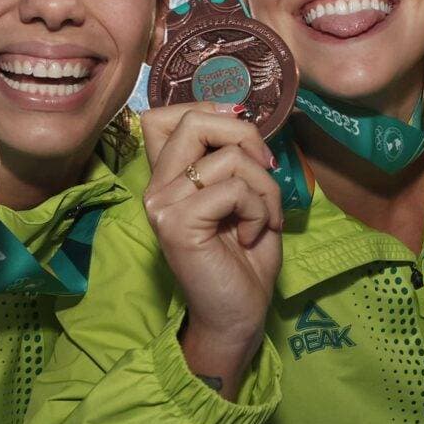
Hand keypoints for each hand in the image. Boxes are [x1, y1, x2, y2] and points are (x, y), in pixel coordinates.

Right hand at [141, 103, 283, 389]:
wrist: (238, 314)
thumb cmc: (245, 258)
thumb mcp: (244, 196)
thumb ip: (234, 158)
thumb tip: (242, 115)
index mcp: (168, 178)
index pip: (162, 116)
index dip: (207, 110)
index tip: (243, 136)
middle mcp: (156, 187)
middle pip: (194, 120)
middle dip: (246, 136)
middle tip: (267, 170)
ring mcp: (162, 204)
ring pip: (229, 157)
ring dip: (265, 187)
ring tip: (263, 220)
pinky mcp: (178, 223)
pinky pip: (235, 189)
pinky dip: (259, 210)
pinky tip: (251, 236)